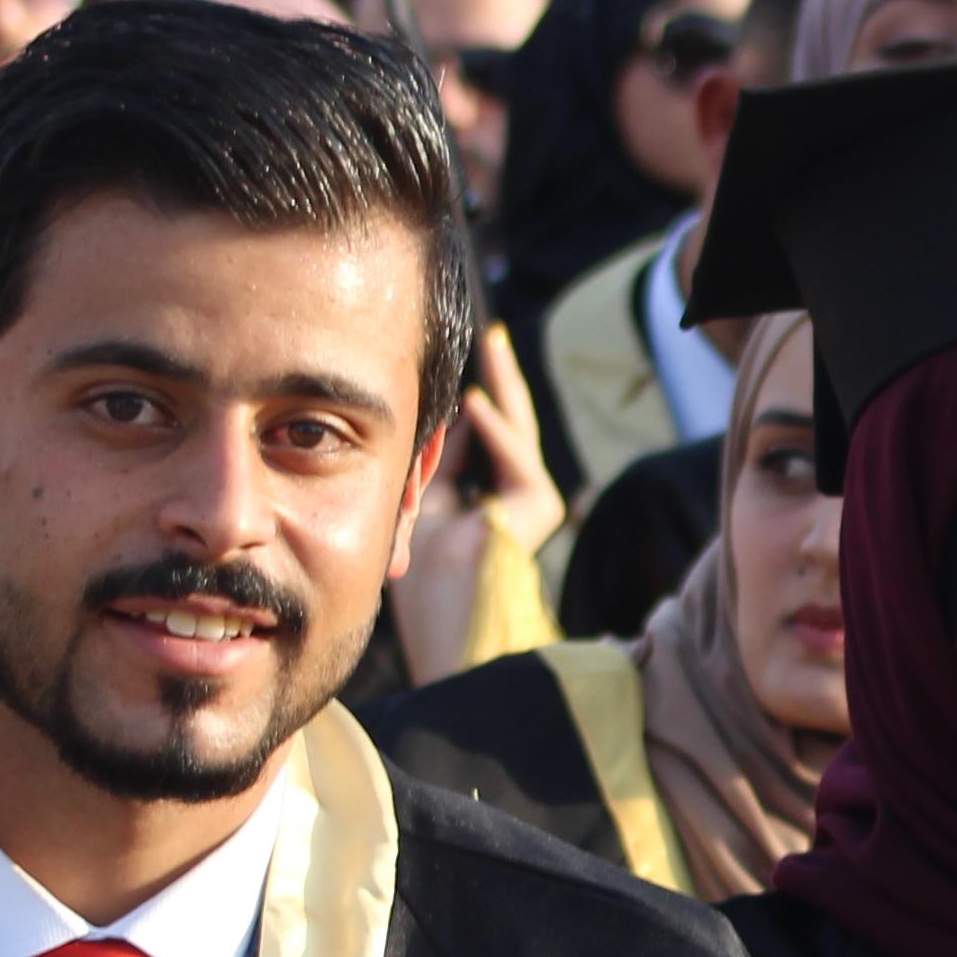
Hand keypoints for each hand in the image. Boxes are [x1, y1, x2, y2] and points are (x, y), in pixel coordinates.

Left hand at [388, 334, 564, 681]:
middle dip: (497, 376)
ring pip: (518, 430)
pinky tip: (473, 404)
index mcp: (480, 495)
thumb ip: (437, 459)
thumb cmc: (422, 571)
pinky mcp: (538, 510)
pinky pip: (517, 458)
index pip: (479, 435)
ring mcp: (529, 502)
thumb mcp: (418, 497)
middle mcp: (510, 495)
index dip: (466, 399)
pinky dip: (494, 431)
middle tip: (489, 334)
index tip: (452, 360)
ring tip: (491, 343)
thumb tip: (449, 413)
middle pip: (506, 422)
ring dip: (505, 383)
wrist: (443, 623)